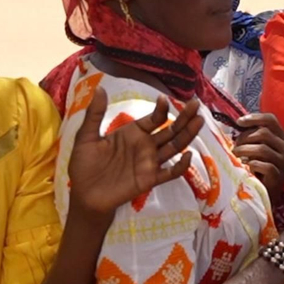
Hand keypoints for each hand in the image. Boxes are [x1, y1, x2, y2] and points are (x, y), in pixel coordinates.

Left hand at [67, 90, 203, 216]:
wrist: (84, 195)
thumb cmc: (84, 166)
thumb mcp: (86, 137)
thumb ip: (95, 114)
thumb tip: (101, 88)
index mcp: (133, 134)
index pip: (154, 119)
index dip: (161, 109)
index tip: (164, 99)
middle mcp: (145, 146)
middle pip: (170, 130)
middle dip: (184, 117)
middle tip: (196, 104)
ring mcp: (150, 163)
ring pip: (174, 147)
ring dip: (187, 135)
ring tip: (199, 121)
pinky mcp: (150, 179)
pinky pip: (170, 172)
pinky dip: (181, 166)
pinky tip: (188, 156)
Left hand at [232, 112, 283, 189]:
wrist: (267, 190)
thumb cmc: (260, 167)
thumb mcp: (258, 147)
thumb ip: (253, 136)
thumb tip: (237, 124)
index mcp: (281, 137)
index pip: (270, 120)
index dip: (254, 118)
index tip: (239, 122)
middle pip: (263, 133)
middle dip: (244, 138)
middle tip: (235, 146)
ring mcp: (283, 161)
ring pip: (262, 149)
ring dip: (244, 150)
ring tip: (236, 155)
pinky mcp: (279, 175)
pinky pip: (263, 165)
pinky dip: (251, 164)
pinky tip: (246, 167)